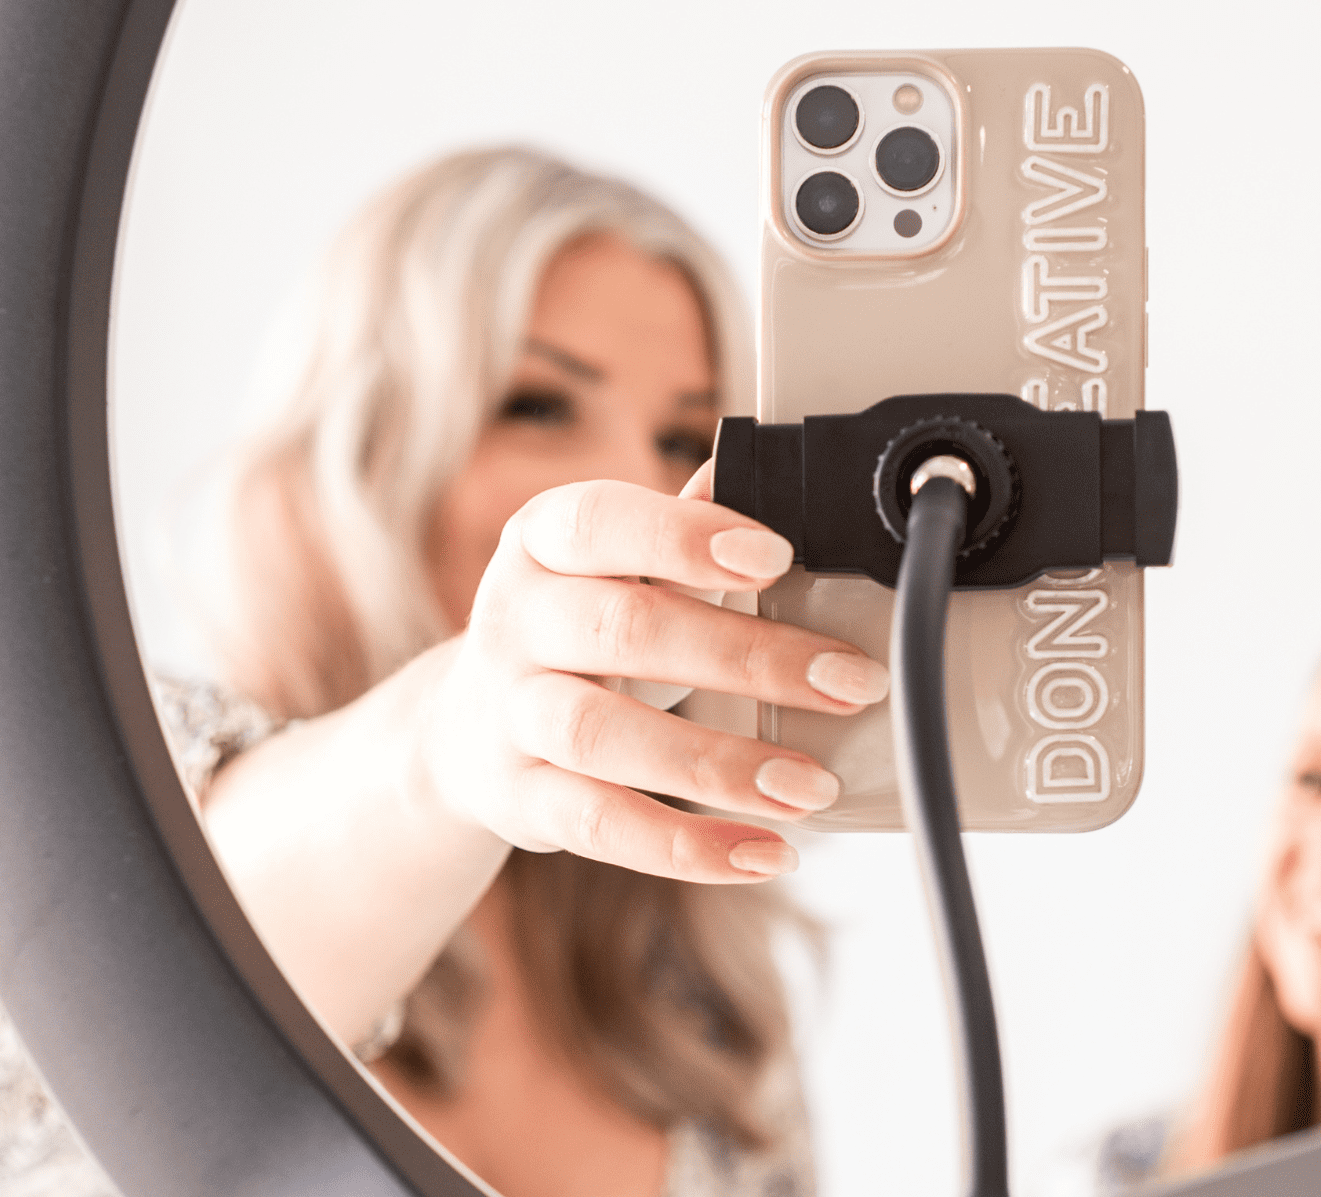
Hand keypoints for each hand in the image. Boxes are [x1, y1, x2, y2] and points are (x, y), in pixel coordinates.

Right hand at [415, 470, 886, 882]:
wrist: (468, 728)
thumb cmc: (577, 630)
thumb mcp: (613, 566)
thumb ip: (685, 528)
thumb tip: (763, 468)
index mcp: (543, 543)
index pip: (599, 522)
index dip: (683, 537)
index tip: (776, 556)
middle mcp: (515, 619)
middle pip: (626, 630)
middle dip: (750, 658)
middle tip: (852, 683)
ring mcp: (507, 713)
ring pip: (606, 735)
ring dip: (719, 764)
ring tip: (809, 785)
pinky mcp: (515, 797)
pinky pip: (599, 823)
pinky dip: (685, 846)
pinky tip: (762, 852)